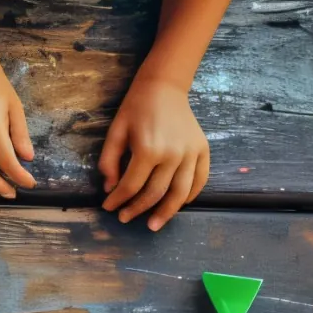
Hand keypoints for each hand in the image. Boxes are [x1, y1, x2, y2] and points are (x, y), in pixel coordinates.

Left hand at [101, 77, 209, 229]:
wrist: (164, 87)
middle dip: (138, 209)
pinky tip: (178, 205)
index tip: (109, 207)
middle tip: (125, 218)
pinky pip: (200, 180)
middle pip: (156, 193)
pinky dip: (190, 196)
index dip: (118, 200)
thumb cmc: (136, 108)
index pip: (132, 185)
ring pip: (180, 193)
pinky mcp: (203, 150)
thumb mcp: (115, 131)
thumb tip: (110, 188)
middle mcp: (173, 154)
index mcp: (148, 149)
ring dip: (167, 212)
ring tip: (154, 225)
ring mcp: (191, 153)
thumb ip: (109, 160)